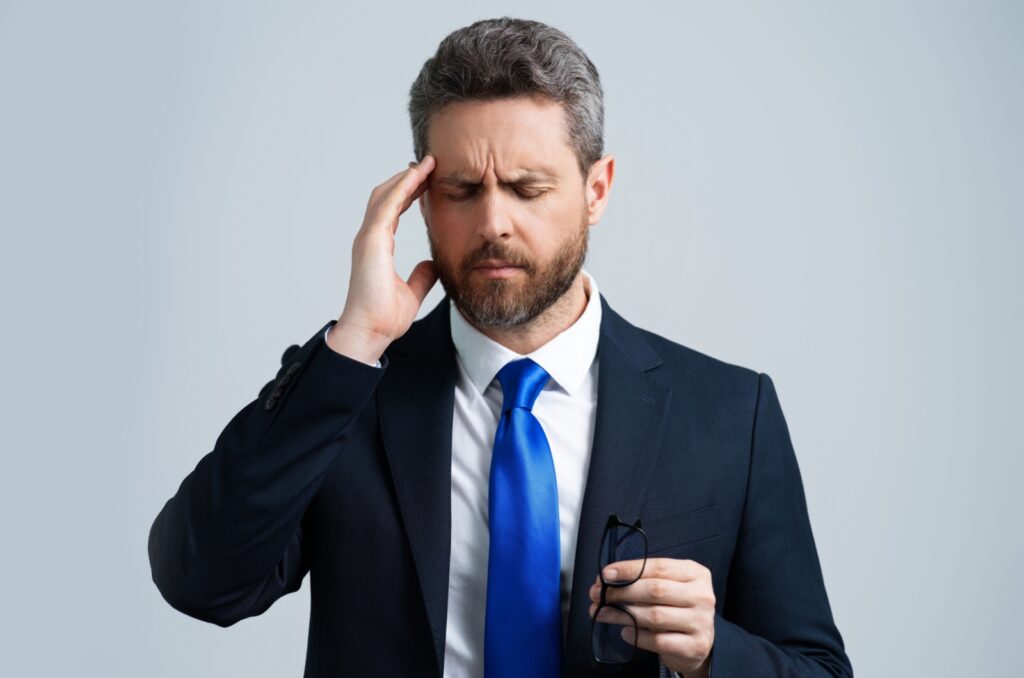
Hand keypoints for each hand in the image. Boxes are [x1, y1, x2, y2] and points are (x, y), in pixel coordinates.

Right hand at [330, 155, 438, 359]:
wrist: (370, 332)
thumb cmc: (384, 318)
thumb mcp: (412, 293)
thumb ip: (421, 277)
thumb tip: (432, 264)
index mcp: (378, 248)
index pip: (393, 210)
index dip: (408, 193)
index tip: (427, 181)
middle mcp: (370, 238)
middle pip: (387, 197)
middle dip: (406, 179)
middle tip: (430, 165)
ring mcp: (368, 238)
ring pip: (385, 195)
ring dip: (405, 178)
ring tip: (427, 164)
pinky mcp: (371, 241)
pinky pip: (387, 206)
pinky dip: (402, 188)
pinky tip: (417, 176)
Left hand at [588, 557, 714, 677]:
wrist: (699, 642)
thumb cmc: (678, 608)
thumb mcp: (669, 586)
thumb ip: (645, 580)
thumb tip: (608, 579)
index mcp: (695, 574)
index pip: (658, 567)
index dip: (629, 569)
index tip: (606, 574)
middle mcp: (702, 596)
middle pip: (655, 590)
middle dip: (622, 592)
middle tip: (599, 595)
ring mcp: (701, 622)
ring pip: (654, 616)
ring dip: (622, 614)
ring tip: (603, 613)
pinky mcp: (694, 646)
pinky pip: (658, 640)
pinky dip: (637, 636)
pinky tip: (625, 632)